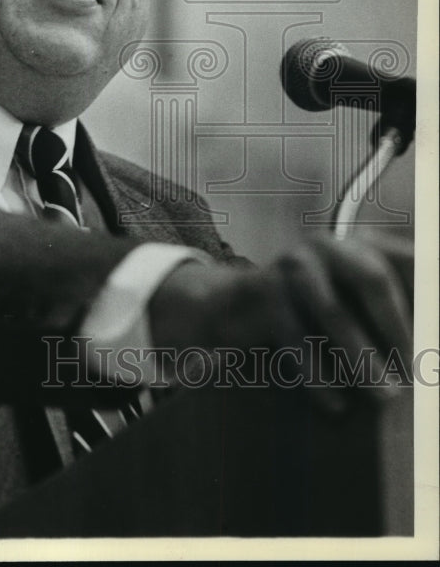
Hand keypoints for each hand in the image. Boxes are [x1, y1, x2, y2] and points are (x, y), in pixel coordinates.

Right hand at [149, 231, 411, 402]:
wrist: (230, 306)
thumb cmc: (304, 312)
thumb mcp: (342, 303)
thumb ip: (380, 316)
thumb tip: (424, 349)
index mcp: (351, 244)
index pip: (398, 263)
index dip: (413, 307)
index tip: (425, 354)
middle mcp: (323, 245)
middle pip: (371, 278)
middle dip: (394, 330)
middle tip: (410, 377)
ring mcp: (290, 265)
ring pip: (334, 311)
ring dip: (361, 357)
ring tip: (383, 396)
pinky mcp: (262, 291)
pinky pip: (298, 336)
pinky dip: (319, 375)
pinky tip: (335, 405)